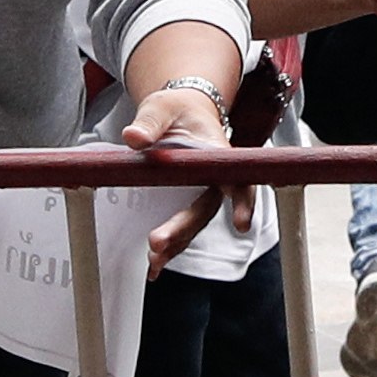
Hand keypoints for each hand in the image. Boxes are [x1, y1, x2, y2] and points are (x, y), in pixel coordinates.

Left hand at [122, 78, 248, 276]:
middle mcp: (213, 180)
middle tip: (157, 243)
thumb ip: (149, 122)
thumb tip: (133, 137)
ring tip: (153, 260)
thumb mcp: (161, 107)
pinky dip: (169, 248)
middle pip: (205, 209)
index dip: (242, 202)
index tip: (240, 223)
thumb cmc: (176, 108)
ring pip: (193, 224)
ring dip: (176, 244)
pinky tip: (152, 268)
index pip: (237, 179)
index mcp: (217, 154)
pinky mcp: (184, 204)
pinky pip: (180, 229)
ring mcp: (199, 195)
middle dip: (184, 228)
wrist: (180, 112)